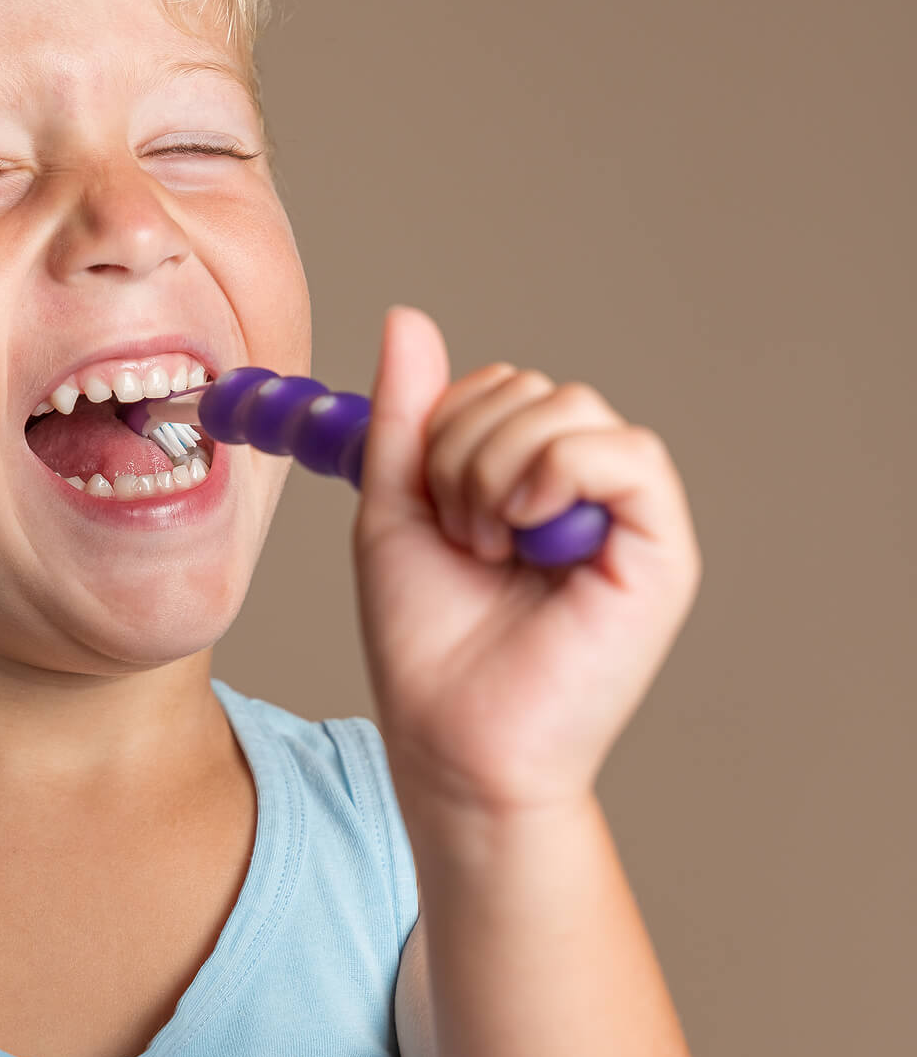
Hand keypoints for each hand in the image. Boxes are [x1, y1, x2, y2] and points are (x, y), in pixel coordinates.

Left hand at [352, 306, 702, 814]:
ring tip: (487, 547)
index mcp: (525, 477)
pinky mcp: (662, 550)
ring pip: (571, 408)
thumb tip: (408, 318)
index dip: (445, 422)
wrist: (448, 738)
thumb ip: (406, 416)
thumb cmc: (422, 640)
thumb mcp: (395, 507)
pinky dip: (557, 476)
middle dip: (463, 451)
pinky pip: (628, 454)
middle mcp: (583, 489)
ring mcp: (626, 515)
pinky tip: (527, 535)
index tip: (427, 500)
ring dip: (496, 470)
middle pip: (533, 387)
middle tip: (459, 533)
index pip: (500, 384)